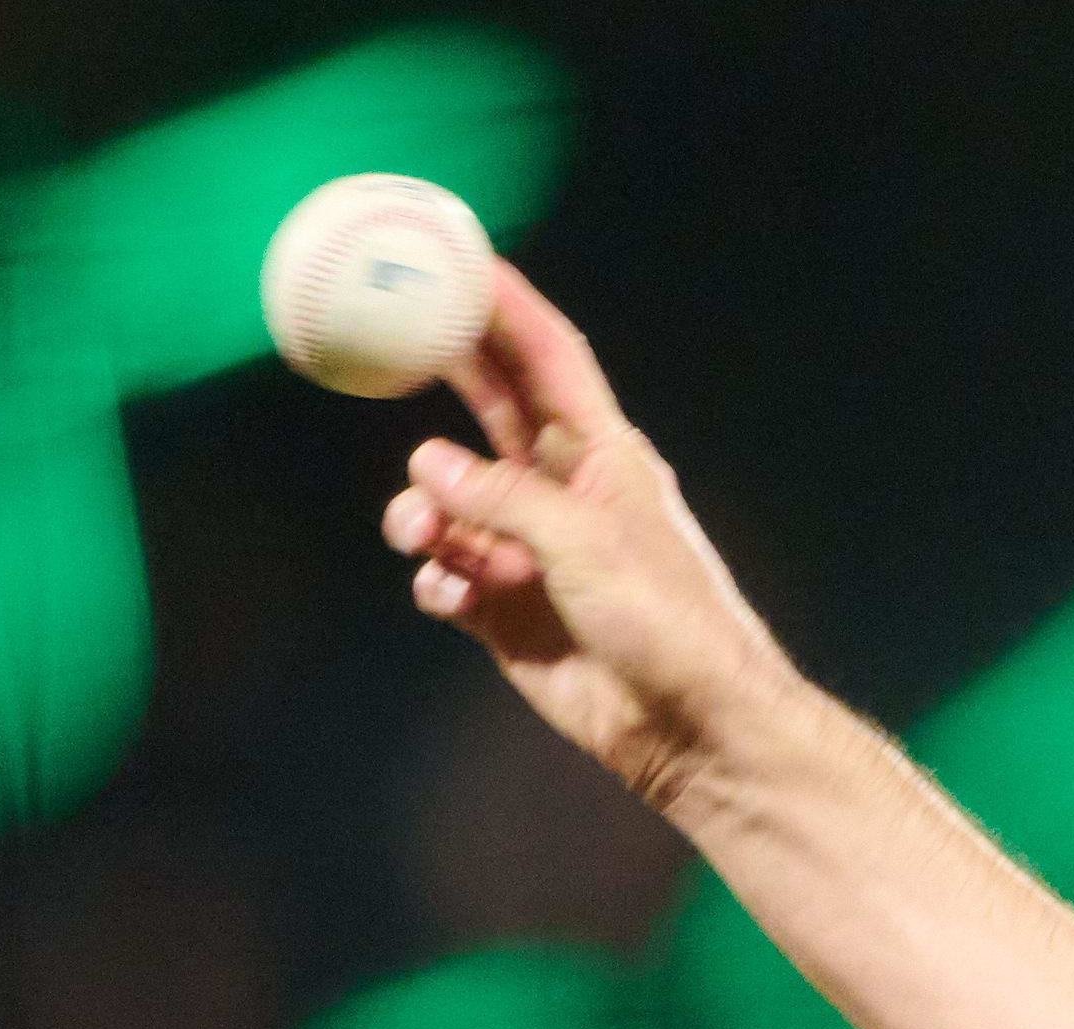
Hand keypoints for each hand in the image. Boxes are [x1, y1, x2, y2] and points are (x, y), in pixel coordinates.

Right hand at [379, 264, 798, 809]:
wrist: (688, 724)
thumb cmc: (665, 621)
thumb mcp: (586, 544)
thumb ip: (503, 498)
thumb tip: (426, 466)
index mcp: (602, 454)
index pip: (549, 358)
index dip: (507, 305)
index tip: (459, 257)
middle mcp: (563, 490)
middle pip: (491, 409)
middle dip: (443, 376)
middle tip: (385, 337)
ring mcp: (531, 550)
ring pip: (449, 502)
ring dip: (423, 511)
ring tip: (421, 533)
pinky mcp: (506, 610)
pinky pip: (446, 575)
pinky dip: (436, 579)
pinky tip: (451, 596)